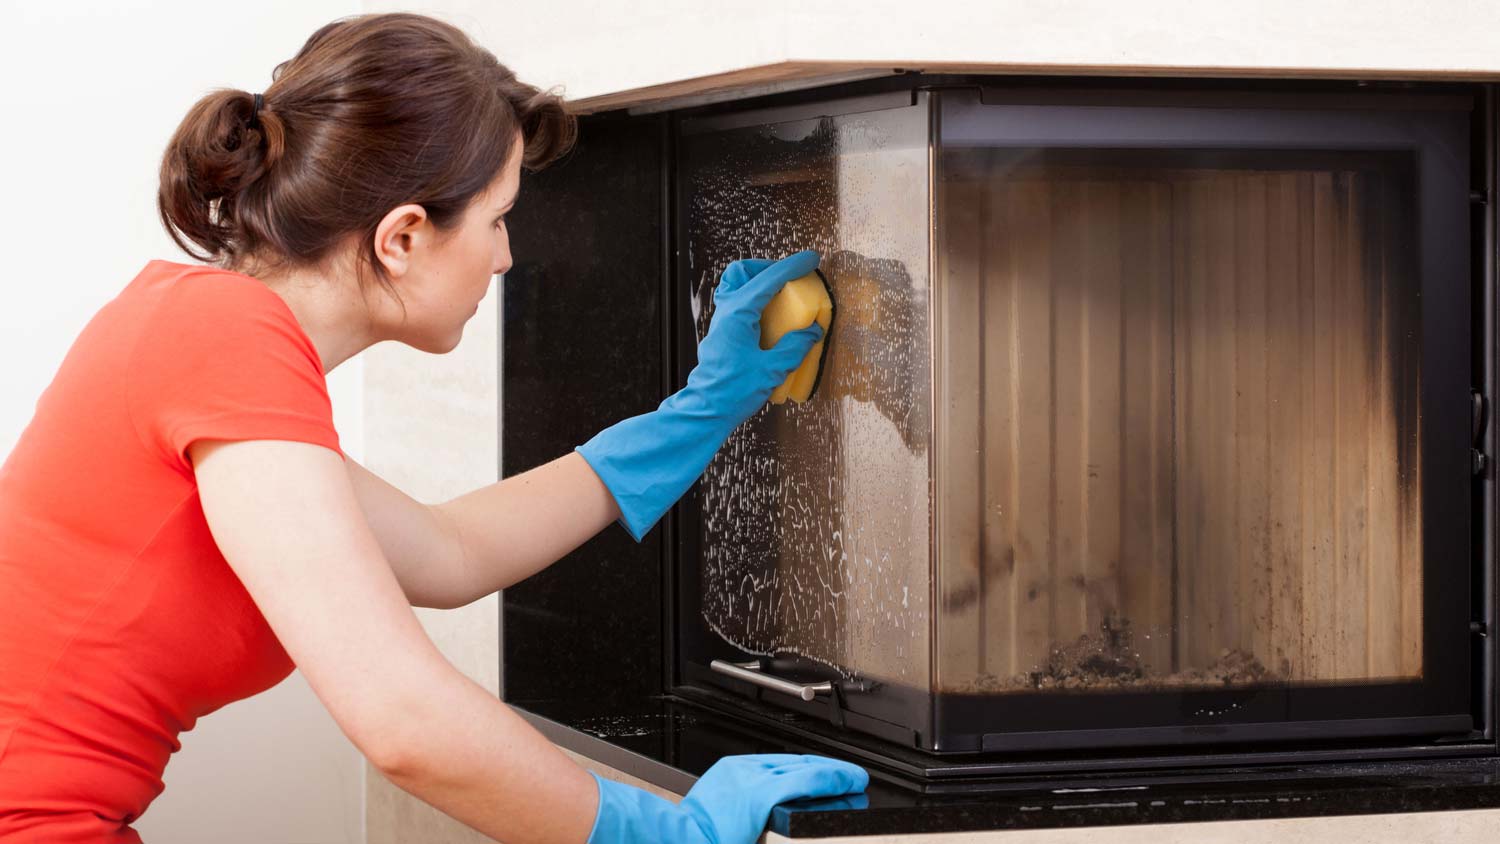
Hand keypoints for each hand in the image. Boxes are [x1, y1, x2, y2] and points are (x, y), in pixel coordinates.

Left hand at [575, 251, 825, 541]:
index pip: (769, 279)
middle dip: (767, 267)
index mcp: (739, 313)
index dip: (793, 266)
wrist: (705, 410)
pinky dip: (753, 300)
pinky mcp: (721, 333)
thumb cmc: (734, 391)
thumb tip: (812, 330)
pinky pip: (736, 303)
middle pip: (741, 271)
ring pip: (734, 285)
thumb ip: (795, 346)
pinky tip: (769, 318)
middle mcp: (726, 311)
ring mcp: (720, 321)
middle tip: (790, 278)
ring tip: (781, 295)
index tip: (812, 258)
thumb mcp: (772, 369)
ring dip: (757, 282)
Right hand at [586, 753, 869, 843]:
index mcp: (730, 773)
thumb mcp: (717, 815)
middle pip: (794, 762)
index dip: (806, 769)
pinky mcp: (765, 794)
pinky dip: (833, 778)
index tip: (822, 776)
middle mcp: (744, 770)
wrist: (673, 842)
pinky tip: (851, 782)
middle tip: (847, 781)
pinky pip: (809, 779)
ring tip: (853, 782)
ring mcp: (754, 780)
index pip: (778, 764)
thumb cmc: (692, 837)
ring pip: (805, 768)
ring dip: (834, 775)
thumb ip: (741, 809)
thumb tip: (761, 819)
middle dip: (823, 772)